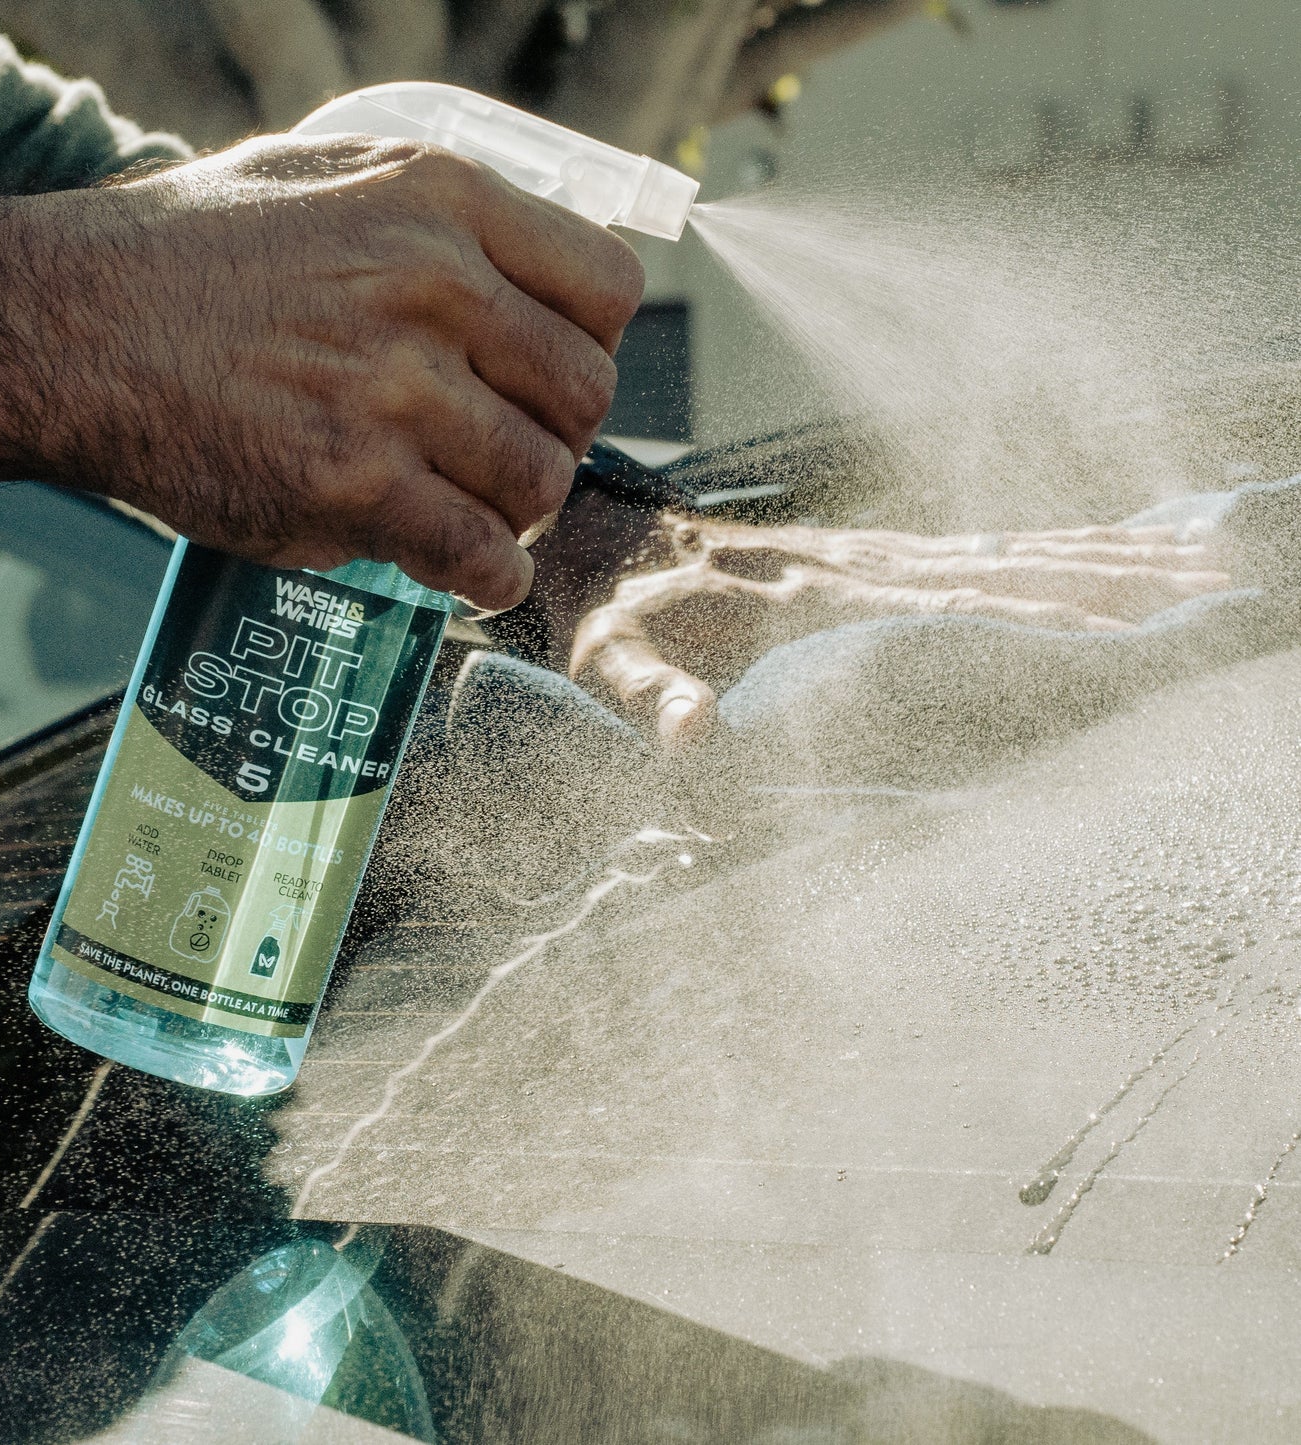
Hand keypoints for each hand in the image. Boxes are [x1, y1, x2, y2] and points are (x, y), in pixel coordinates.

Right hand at [0, 137, 642, 610]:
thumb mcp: (330, 178)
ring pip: (541, 483)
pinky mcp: (351, 487)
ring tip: (460, 503)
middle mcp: (430, 288)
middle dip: (554, 435)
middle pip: (584, 395)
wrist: (68, 329)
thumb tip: (534, 285)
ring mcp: (391, 392)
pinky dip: (489, 579)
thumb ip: (444, 221)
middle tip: (501, 452)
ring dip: (514, 509)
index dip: (589, 344)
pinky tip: (466, 571)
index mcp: (440, 200)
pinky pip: (482, 557)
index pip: (608, 289)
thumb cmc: (194, 257)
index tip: (547, 376)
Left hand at [569, 515, 1232, 746]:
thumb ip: (652, 699)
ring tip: (1202, 556)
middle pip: (1020, 569)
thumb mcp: (612, 662)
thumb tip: (695, 740)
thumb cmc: (606, 612)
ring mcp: (874, 557)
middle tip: (1221, 580)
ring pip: (1014, 550)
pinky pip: (981, 548)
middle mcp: (868, 569)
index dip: (1052, 615)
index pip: (962, 609)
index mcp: (826, 599)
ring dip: (1109, 556)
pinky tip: (1097, 552)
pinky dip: (1051, 547)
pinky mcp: (869, 556)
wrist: (592, 538)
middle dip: (1122, 578)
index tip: (1140, 623)